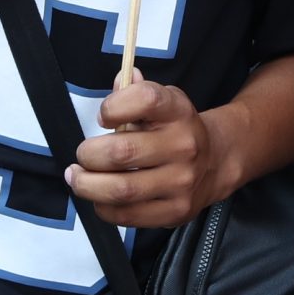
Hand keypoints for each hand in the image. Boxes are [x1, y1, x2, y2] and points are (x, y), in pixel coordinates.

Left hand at [65, 79, 236, 228]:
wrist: (215, 161)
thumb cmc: (176, 129)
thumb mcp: (162, 102)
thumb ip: (135, 92)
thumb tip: (121, 78)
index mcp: (178, 111)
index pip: (145, 99)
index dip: (114, 106)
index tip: (103, 117)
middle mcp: (183, 145)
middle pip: (121, 152)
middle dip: (89, 154)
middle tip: (81, 155)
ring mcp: (181, 182)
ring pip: (121, 189)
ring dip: (88, 185)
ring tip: (78, 178)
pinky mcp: (175, 211)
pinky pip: (127, 215)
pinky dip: (103, 207)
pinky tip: (99, 197)